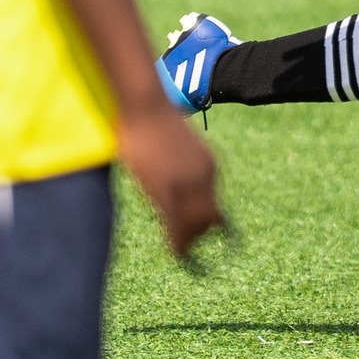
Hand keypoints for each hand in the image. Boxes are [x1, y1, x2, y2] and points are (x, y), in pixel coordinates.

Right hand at [115, 102, 225, 258]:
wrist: (146, 103)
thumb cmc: (152, 118)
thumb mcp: (174, 144)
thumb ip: (178, 163)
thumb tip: (170, 176)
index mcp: (208, 162)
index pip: (213, 200)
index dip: (206, 219)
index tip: (201, 231)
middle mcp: (205, 175)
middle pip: (210, 215)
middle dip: (200, 234)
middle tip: (190, 249)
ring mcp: (188, 183)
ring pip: (197, 223)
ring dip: (190, 241)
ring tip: (183, 255)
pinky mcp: (170, 188)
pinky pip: (178, 224)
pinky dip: (180, 243)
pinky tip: (178, 254)